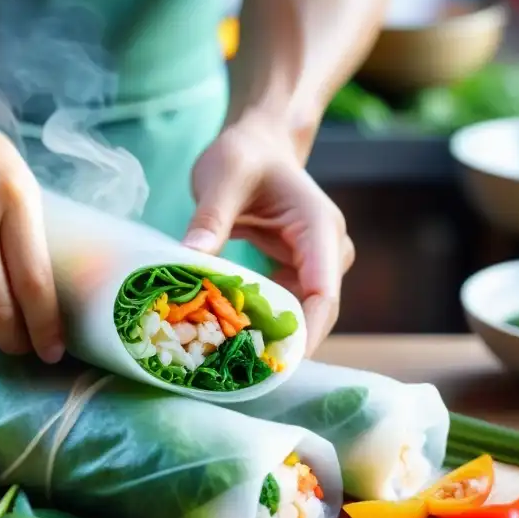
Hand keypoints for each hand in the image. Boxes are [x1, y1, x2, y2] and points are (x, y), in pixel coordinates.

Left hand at [182, 115, 353, 354]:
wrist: (257, 144)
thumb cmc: (244, 155)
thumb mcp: (222, 177)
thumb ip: (210, 217)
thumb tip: (190, 259)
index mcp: (319, 228)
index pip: (323, 293)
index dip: (305, 333)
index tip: (275, 363)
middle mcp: (327, 251)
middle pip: (315, 313)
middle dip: (283, 343)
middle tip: (240, 373)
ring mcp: (315, 264)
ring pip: (300, 315)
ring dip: (269, 337)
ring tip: (229, 362)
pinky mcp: (296, 273)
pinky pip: (284, 307)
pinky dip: (260, 323)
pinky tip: (228, 339)